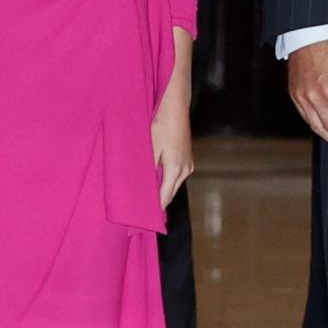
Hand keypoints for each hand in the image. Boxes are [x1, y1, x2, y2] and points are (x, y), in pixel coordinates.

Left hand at [151, 80, 194, 209]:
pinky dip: (165, 181)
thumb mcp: (149, 150)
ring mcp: (188, 165)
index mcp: (175, 170)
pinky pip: (175, 177)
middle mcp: (185, 170)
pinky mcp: (187, 160)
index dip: (153, 209)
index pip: (164, 198)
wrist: (174, 109)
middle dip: (156, 201)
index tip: (142, 218)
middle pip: (169, 193)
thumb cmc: (159, 126)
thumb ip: (147, 172)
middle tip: (139, 209)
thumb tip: (141, 191)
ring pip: (172, 185)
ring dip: (160, 190)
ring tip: (144, 195)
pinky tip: (154, 180)